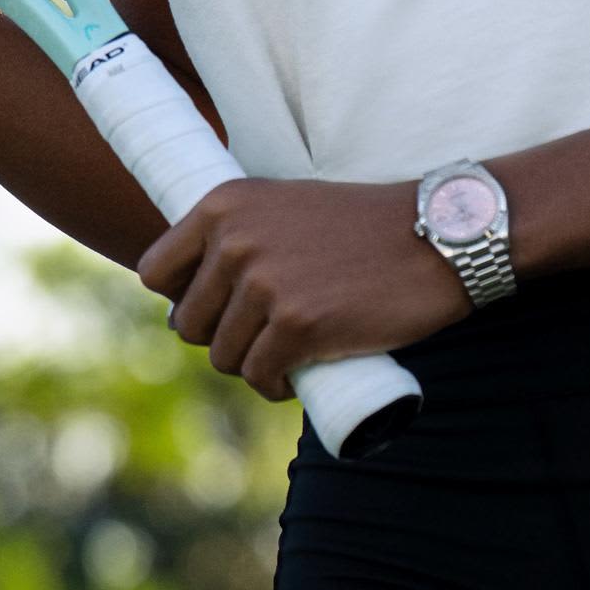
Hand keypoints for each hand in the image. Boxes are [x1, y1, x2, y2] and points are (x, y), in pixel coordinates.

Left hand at [136, 176, 472, 403]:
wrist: (435, 234)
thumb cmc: (361, 226)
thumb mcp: (285, 208)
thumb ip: (239, 238)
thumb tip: (184, 310)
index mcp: (224, 204)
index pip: (155, 270)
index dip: (183, 297)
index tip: (217, 306)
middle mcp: (234, 240)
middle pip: (189, 323)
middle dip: (223, 336)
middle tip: (266, 332)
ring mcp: (264, 284)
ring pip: (223, 357)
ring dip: (253, 363)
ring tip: (290, 349)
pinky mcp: (296, 326)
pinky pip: (259, 377)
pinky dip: (276, 385)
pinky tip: (300, 373)